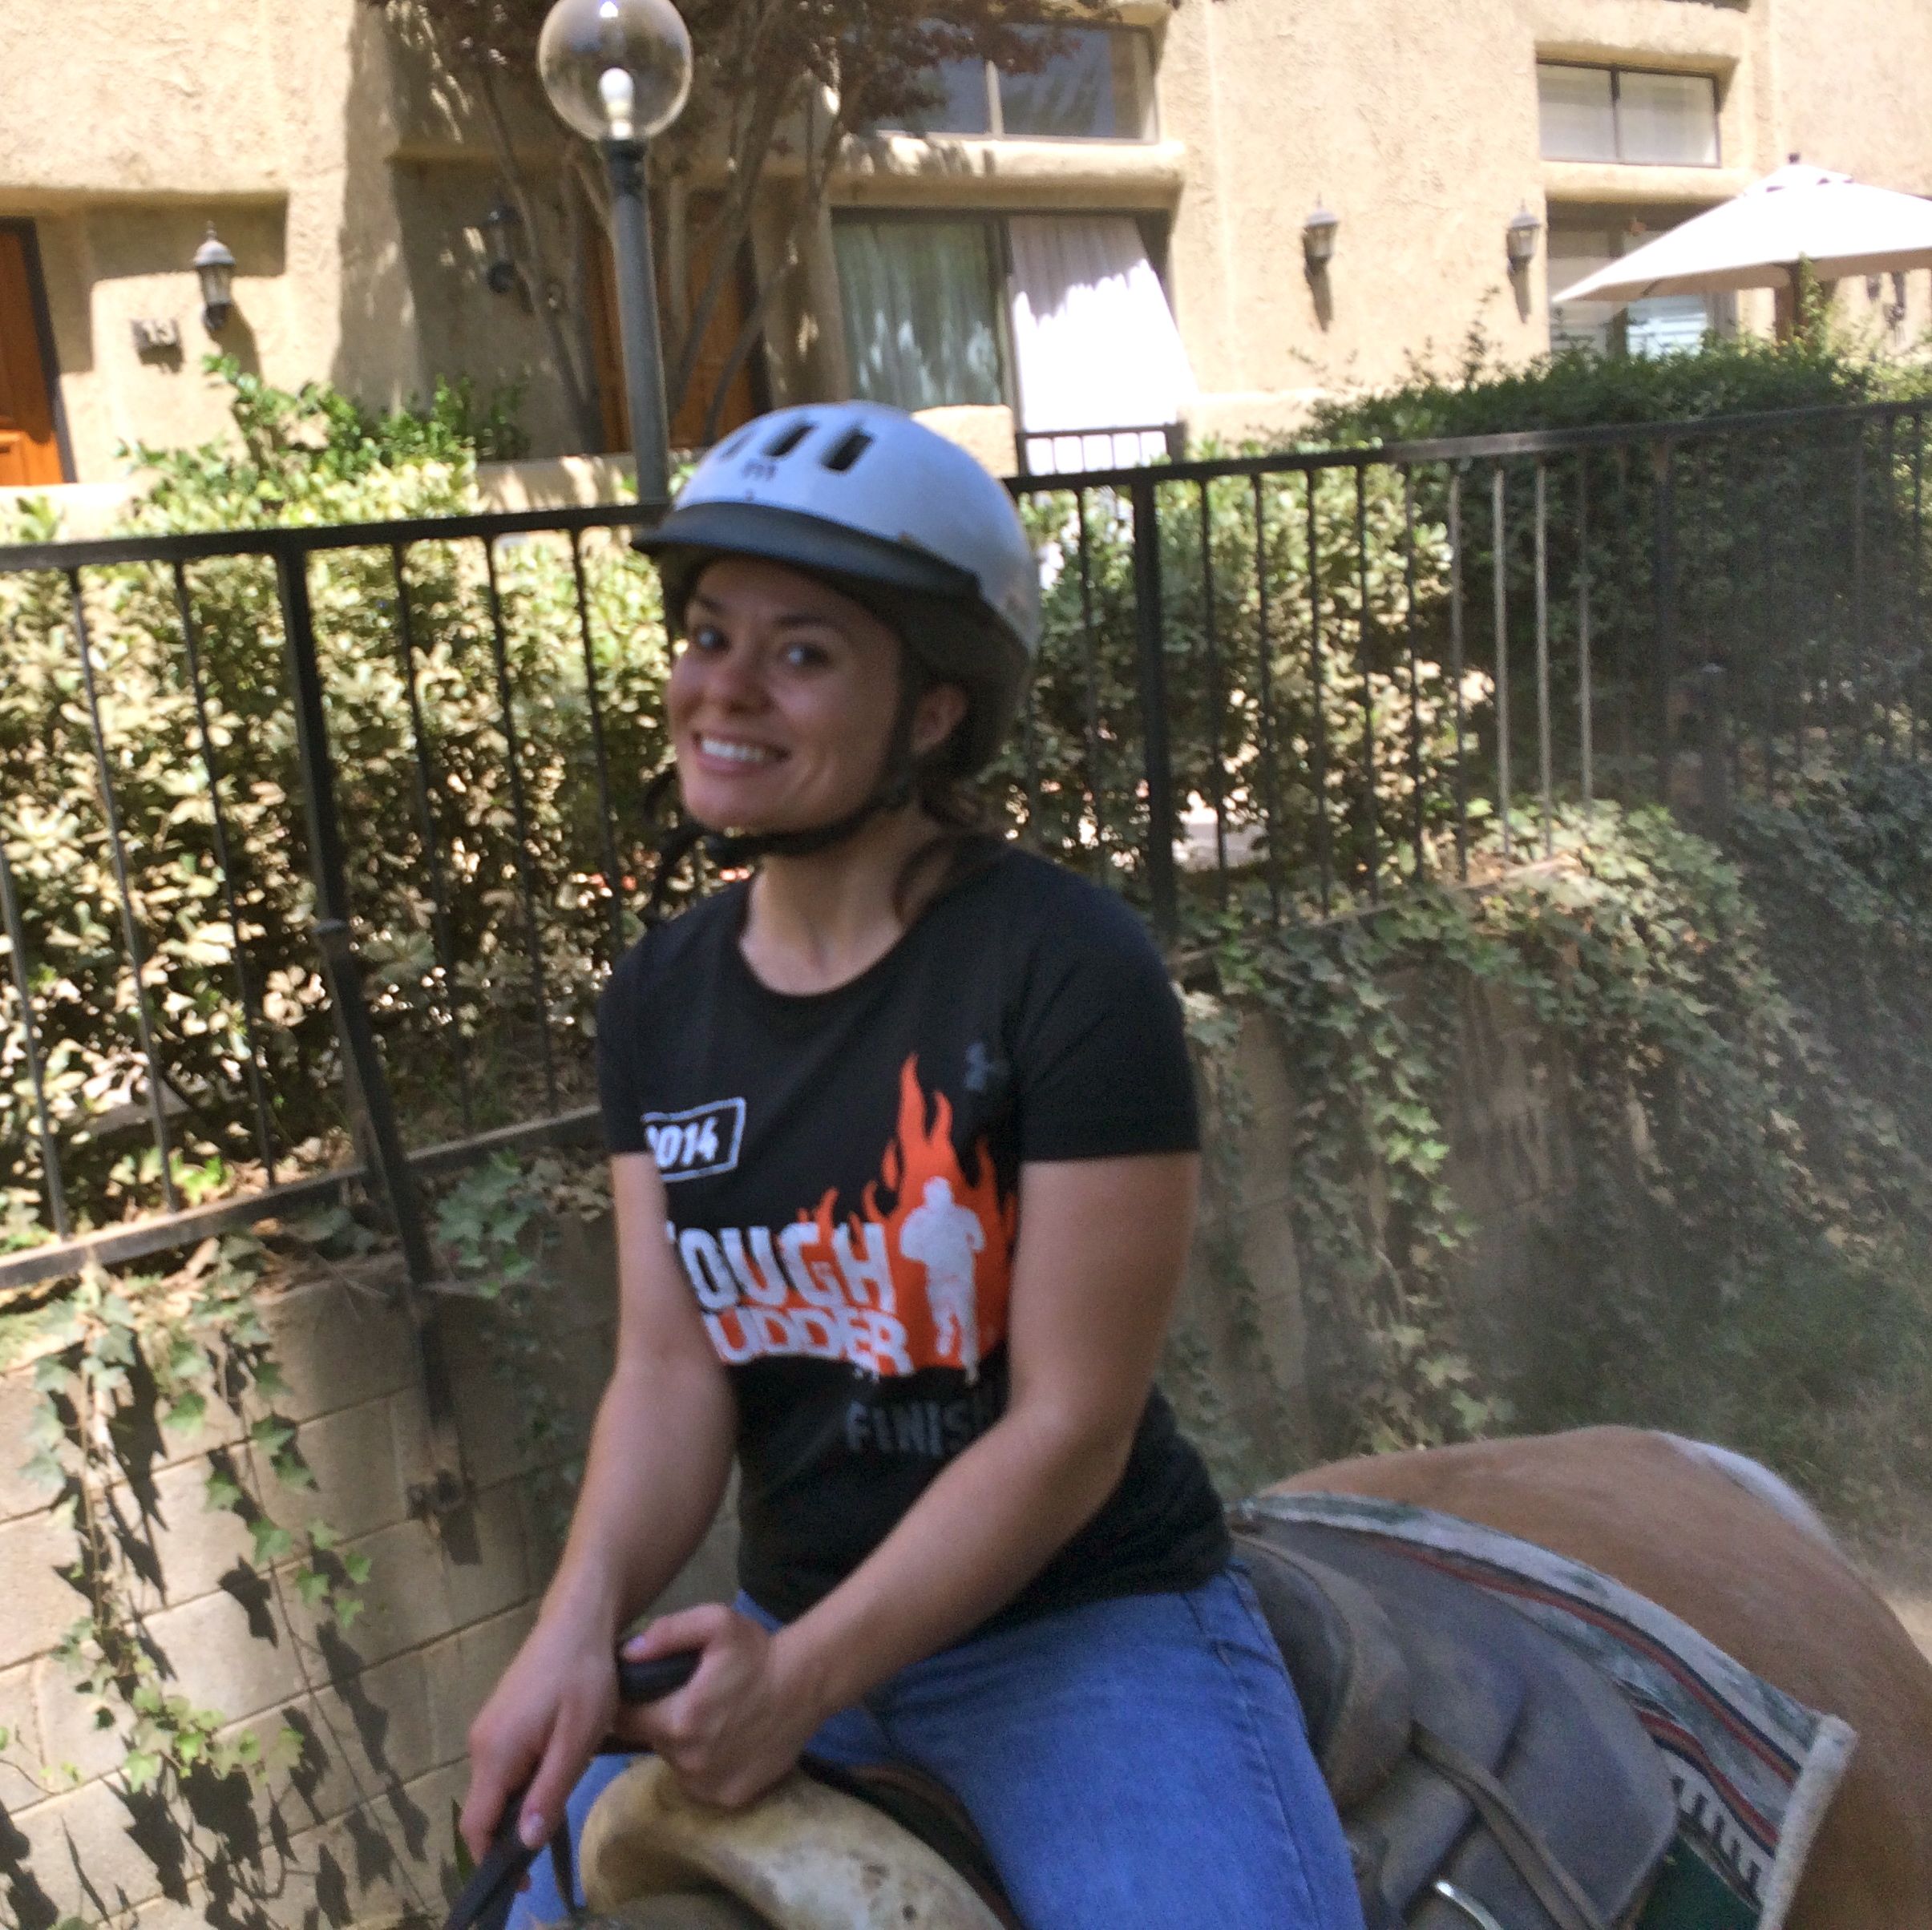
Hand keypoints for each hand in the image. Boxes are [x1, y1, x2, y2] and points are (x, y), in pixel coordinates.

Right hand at [461, 1611, 619, 1866]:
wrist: (578, 1619)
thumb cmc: (584, 1676)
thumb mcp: (577, 1738)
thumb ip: (550, 1791)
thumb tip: (525, 1844)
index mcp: (494, 1754)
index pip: (476, 1826)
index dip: (495, 1860)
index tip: (524, 1881)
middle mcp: (480, 1745)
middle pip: (485, 1810)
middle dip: (512, 1833)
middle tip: (553, 1838)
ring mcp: (488, 1730)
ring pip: (497, 1788)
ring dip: (522, 1803)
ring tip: (561, 1797)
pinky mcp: (501, 1720)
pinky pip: (504, 1766)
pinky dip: (524, 1780)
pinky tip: (556, 1768)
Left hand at [619, 1604, 823, 1808]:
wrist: (806, 1683)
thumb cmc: (757, 1652)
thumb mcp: (714, 1623)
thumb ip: (666, 1633)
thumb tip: (627, 1653)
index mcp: (677, 1721)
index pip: (625, 1722)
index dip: (630, 1705)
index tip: (646, 1692)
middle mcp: (688, 1761)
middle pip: (653, 1741)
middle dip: (662, 1721)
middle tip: (689, 1698)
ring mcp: (710, 1785)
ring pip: (676, 1764)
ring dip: (684, 1745)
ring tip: (712, 1718)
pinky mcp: (730, 1798)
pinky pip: (702, 1783)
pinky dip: (707, 1766)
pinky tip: (727, 1740)